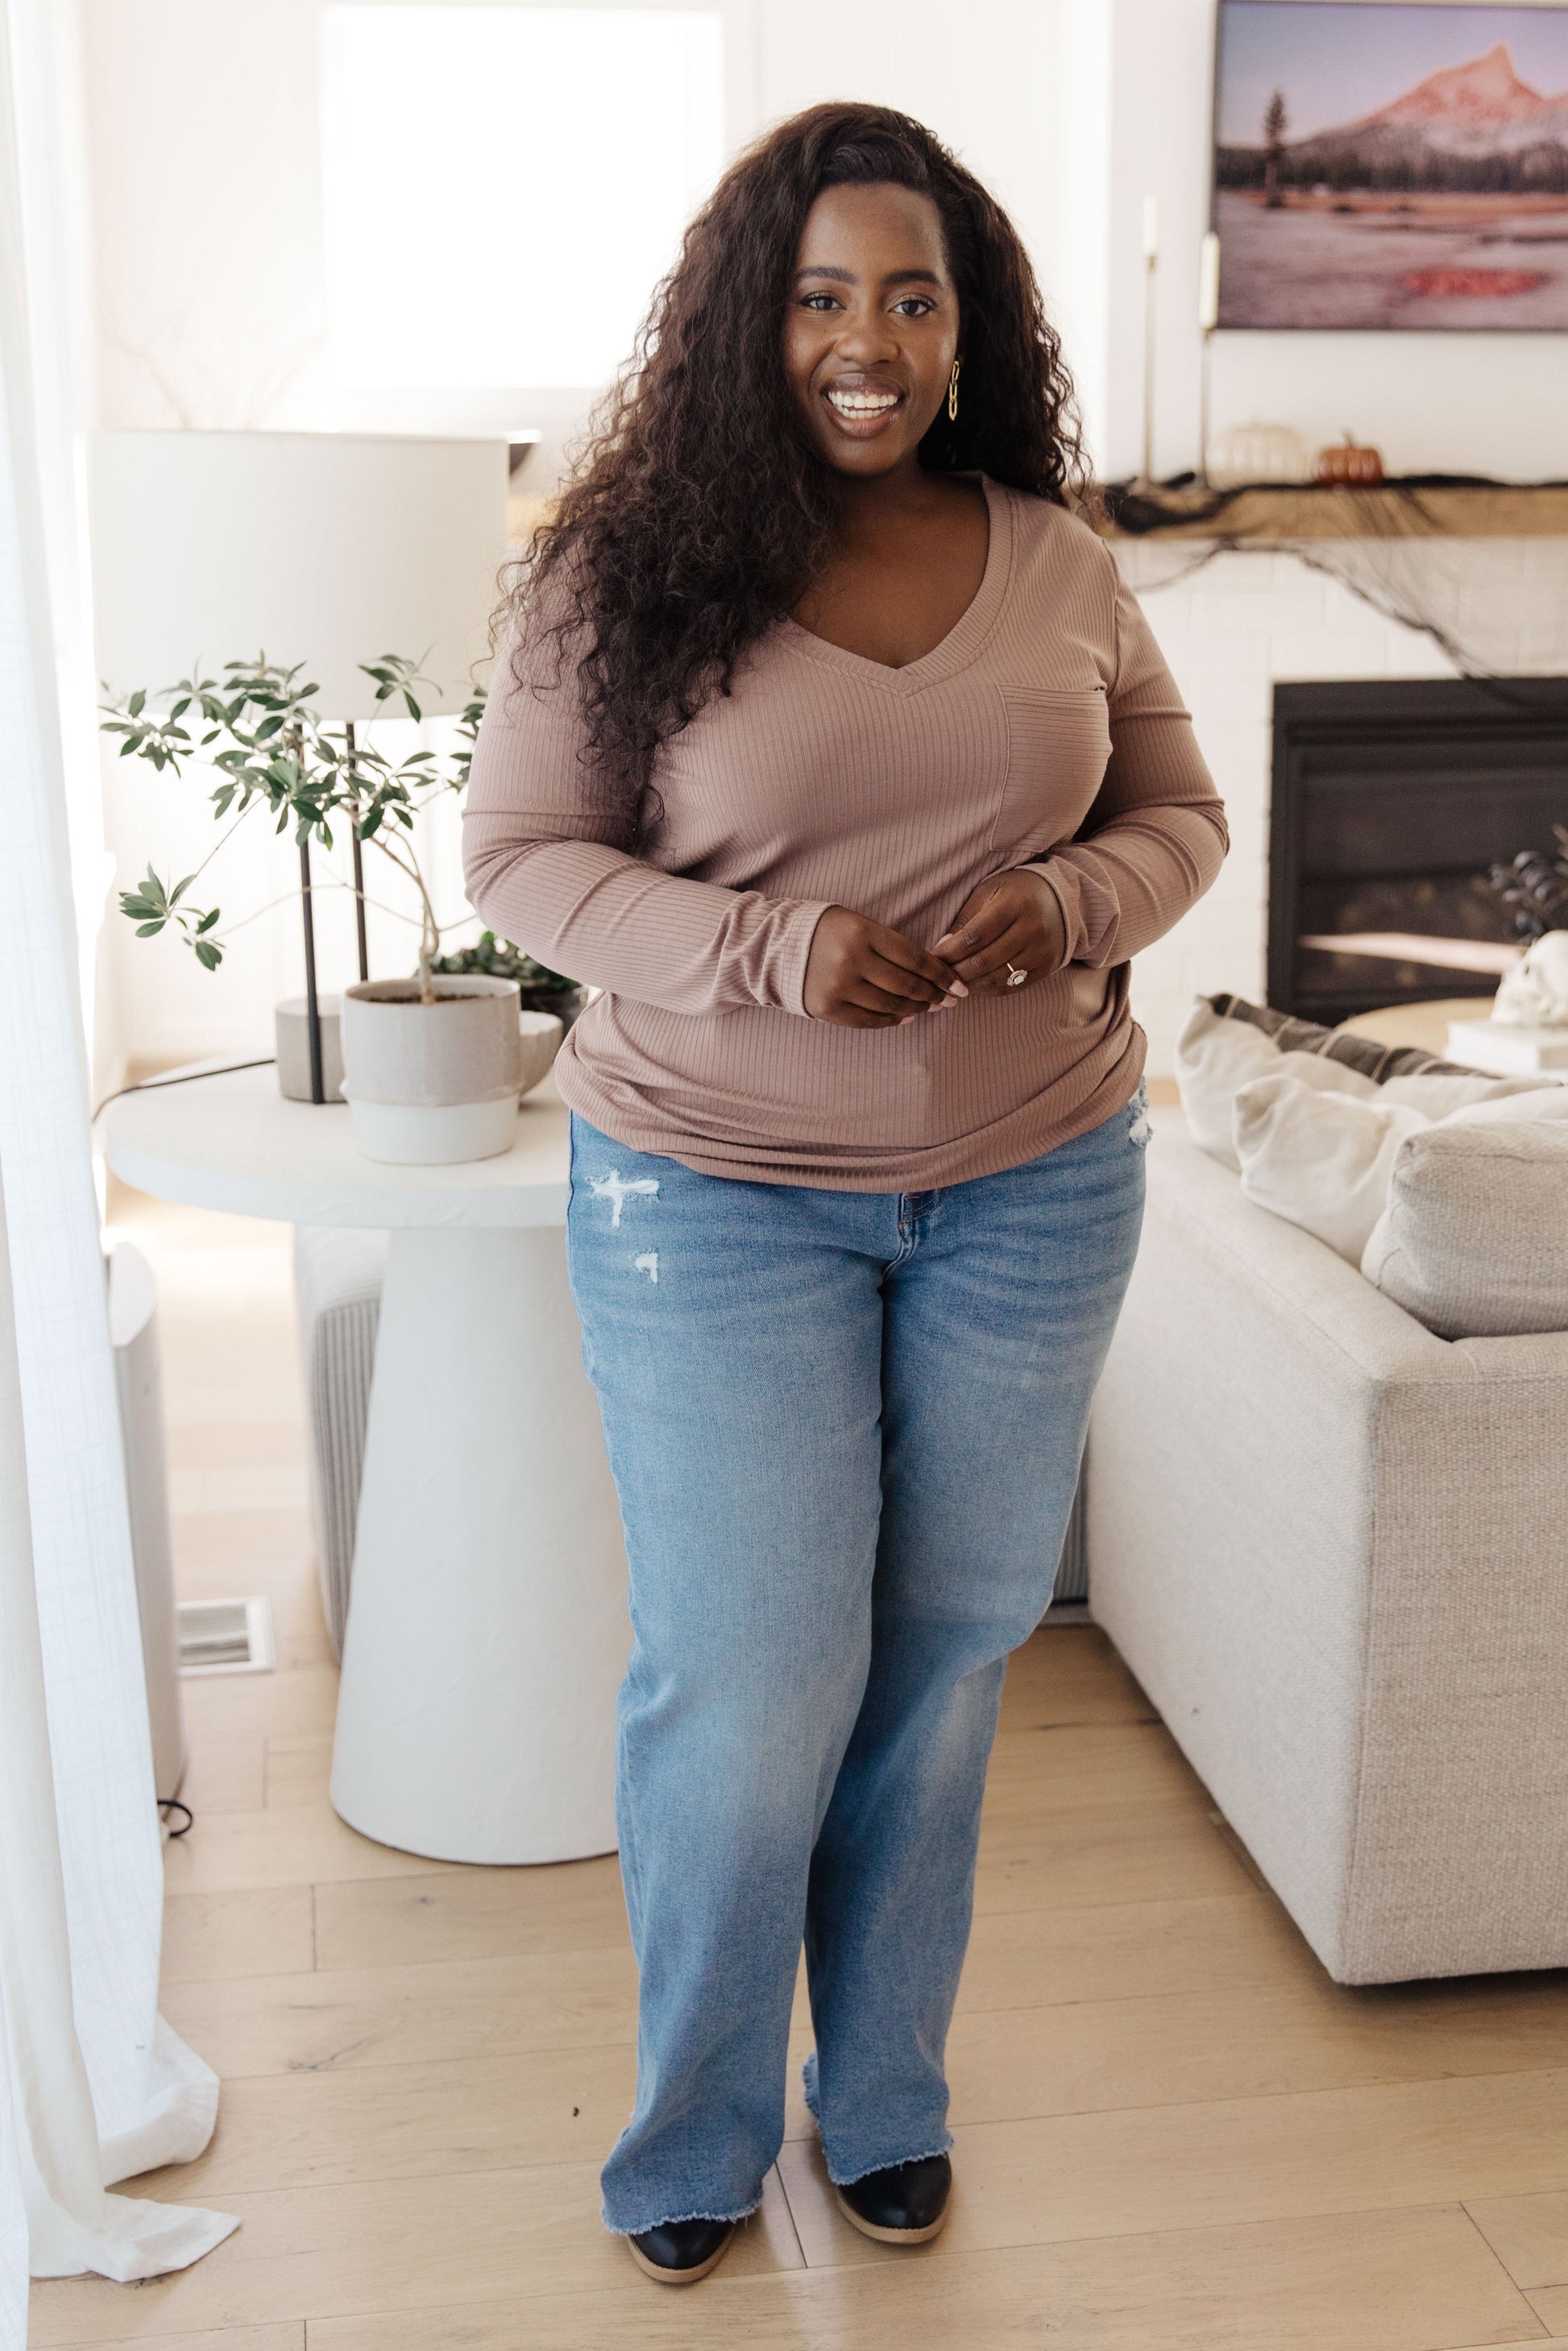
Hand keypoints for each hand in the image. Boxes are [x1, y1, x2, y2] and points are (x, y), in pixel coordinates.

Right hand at [803, 907, 966, 1028]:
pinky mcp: (827, 1009)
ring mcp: (838, 987)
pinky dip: (892, 1020)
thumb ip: (892, 945)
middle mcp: (851, 960)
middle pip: (907, 985)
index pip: (914, 957)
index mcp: (863, 933)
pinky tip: (906, 1016)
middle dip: (934, 995)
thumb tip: (934, 971)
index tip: (958, 985)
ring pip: (892, 1005)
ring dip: (917, 1008)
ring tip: (930, 1007)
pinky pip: (870, 1020)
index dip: (941, 974)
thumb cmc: (828, 932)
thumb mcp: (859, 924)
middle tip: (950, 1000)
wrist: (776, 946)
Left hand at [932, 869, 1067, 995]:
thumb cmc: (1014, 893)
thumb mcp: (988, 892)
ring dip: (969, 985)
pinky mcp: (1046, 967)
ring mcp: (1041, 950)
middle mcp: (1032, 929)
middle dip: (955, 972)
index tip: (932, 958)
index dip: (949, 952)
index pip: (974, 936)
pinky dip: (988, 990)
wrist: (1059, 899)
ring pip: (997, 979)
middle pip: (984, 961)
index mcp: (1014, 904)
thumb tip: (943, 949)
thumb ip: (965, 920)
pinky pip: (1012, 987)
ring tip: (952, 983)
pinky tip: (973, 986)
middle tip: (937, 976)